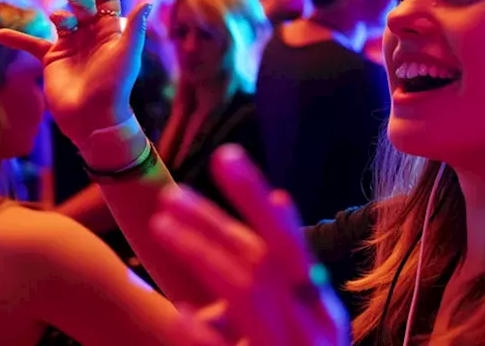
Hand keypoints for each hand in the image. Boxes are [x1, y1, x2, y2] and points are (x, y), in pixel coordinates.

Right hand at [0, 0, 150, 142]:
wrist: (93, 117)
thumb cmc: (114, 85)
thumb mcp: (127, 54)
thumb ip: (135, 28)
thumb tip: (149, 2)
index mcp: (111, 33)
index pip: (106, 3)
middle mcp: (91, 36)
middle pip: (83, 7)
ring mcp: (71, 46)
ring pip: (61, 20)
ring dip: (58, 14)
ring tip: (58, 18)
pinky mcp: (52, 59)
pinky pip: (33, 44)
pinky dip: (18, 39)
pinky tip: (0, 34)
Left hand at [151, 146, 348, 345]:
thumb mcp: (304, 323)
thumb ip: (284, 276)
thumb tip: (278, 201)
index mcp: (323, 308)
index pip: (286, 241)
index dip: (254, 198)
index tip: (225, 157)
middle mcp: (314, 325)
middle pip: (262, 258)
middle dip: (216, 222)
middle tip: (174, 192)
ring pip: (245, 292)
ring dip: (202, 254)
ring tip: (162, 226)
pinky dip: (203, 333)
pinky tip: (180, 313)